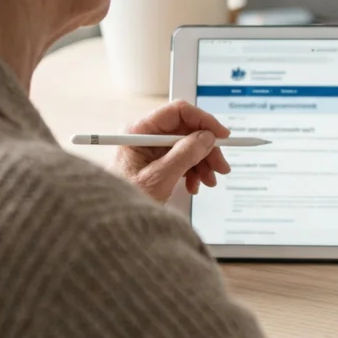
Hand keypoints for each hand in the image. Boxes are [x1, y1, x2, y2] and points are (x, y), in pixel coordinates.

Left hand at [111, 100, 231, 202]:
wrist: (117, 226)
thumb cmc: (125, 204)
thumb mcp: (160, 178)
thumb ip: (185, 154)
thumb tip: (206, 137)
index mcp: (140, 132)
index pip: (178, 112)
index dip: (203, 121)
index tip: (221, 135)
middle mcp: (145, 136)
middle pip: (186, 130)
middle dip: (206, 149)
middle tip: (220, 166)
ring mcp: (150, 150)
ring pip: (187, 146)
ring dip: (202, 162)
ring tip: (208, 180)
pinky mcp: (155, 163)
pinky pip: (181, 159)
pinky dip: (193, 171)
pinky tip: (194, 184)